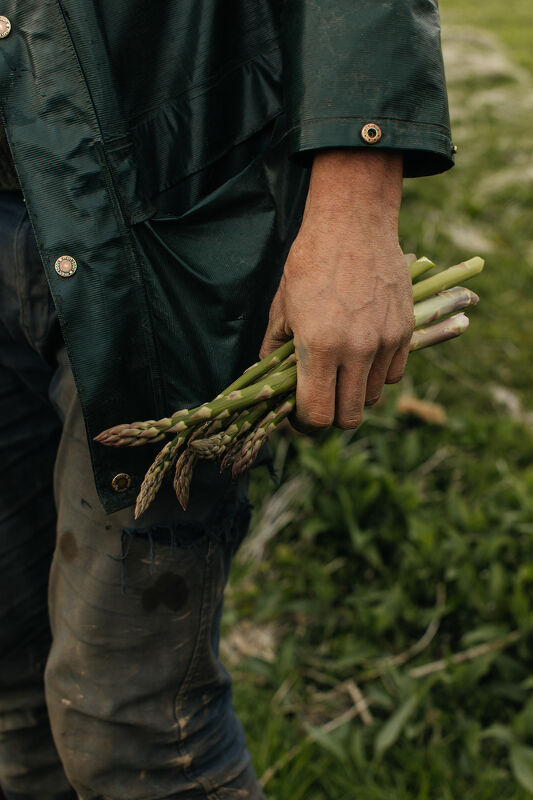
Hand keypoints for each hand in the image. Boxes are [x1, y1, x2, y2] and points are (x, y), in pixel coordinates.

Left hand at [259, 149, 412, 431]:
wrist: (352, 223)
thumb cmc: (308, 263)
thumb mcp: (281, 308)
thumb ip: (275, 351)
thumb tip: (271, 383)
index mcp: (319, 347)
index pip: (317, 414)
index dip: (304, 424)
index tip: (298, 416)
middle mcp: (356, 350)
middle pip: (349, 417)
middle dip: (330, 416)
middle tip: (319, 399)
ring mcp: (384, 342)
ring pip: (372, 398)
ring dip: (354, 394)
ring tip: (340, 372)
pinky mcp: (404, 332)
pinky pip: (393, 375)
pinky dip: (377, 375)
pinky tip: (363, 356)